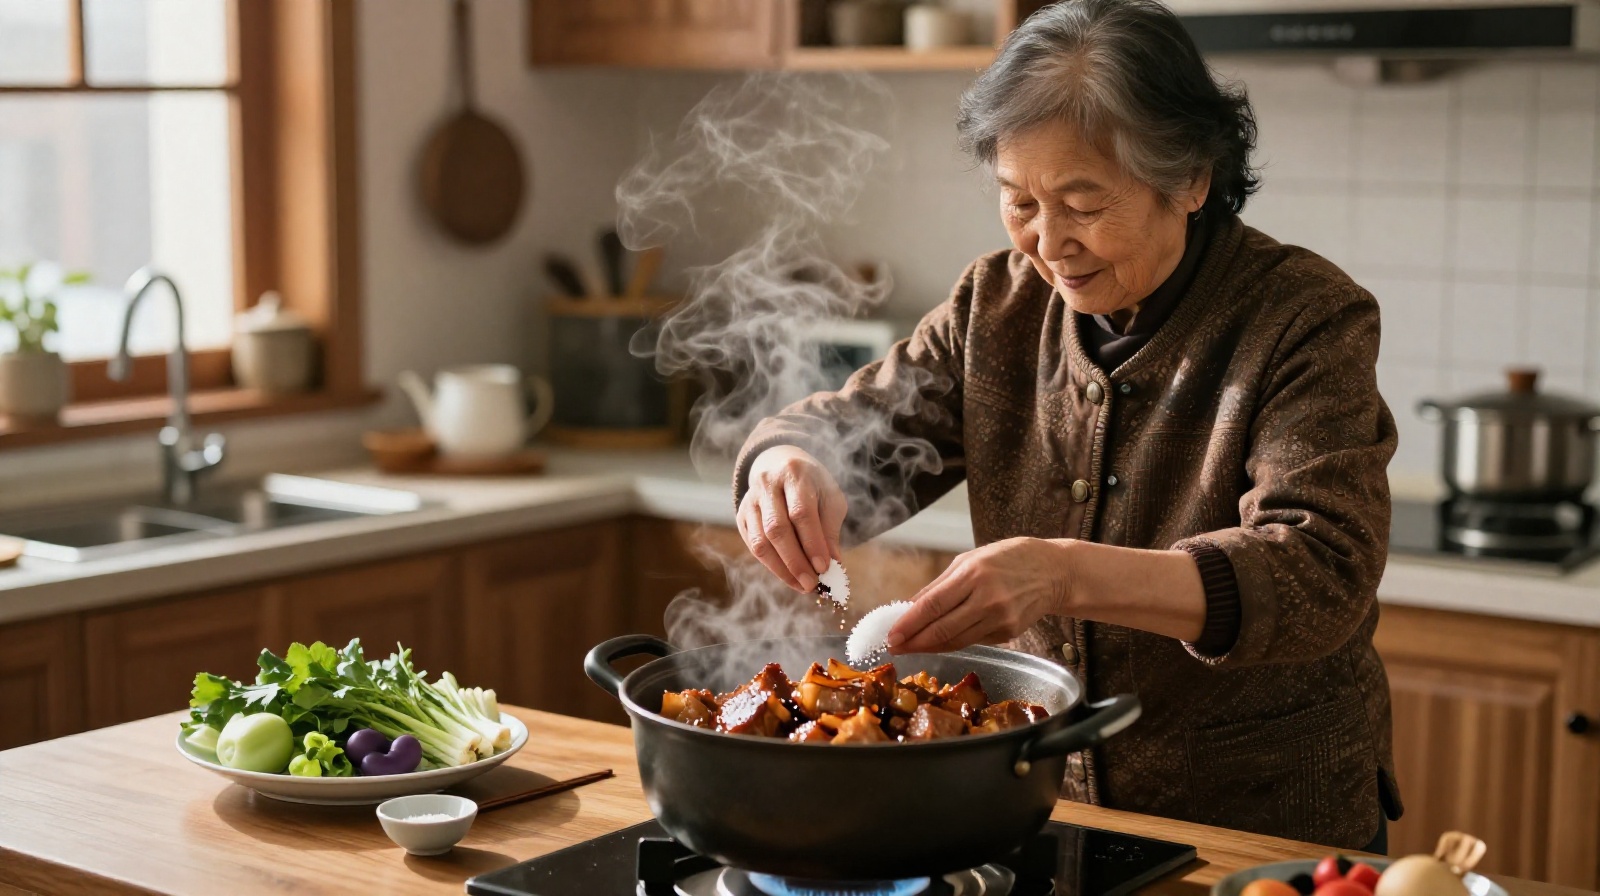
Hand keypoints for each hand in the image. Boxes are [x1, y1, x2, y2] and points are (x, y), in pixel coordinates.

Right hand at [738, 445, 847, 591]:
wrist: (782, 465)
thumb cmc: (813, 486)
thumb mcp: (830, 499)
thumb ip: (830, 530)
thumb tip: (833, 565)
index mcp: (794, 473)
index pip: (801, 512)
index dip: (812, 543)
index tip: (824, 567)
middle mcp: (767, 484)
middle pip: (777, 528)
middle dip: (795, 561)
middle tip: (812, 584)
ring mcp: (750, 500)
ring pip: (761, 541)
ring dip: (782, 569)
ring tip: (802, 585)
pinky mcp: (742, 515)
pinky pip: (754, 546)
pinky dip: (772, 566)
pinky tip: (789, 576)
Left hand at [888, 537, 1073, 653]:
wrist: (1053, 571)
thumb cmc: (1008, 558)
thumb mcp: (970, 559)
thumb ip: (940, 585)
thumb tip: (910, 607)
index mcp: (974, 573)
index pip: (933, 605)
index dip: (909, 624)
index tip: (890, 636)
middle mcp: (988, 598)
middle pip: (942, 629)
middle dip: (914, 641)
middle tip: (894, 648)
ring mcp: (1000, 618)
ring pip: (957, 641)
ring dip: (930, 647)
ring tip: (911, 647)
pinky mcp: (1009, 632)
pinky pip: (974, 640)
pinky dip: (954, 642)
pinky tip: (940, 642)